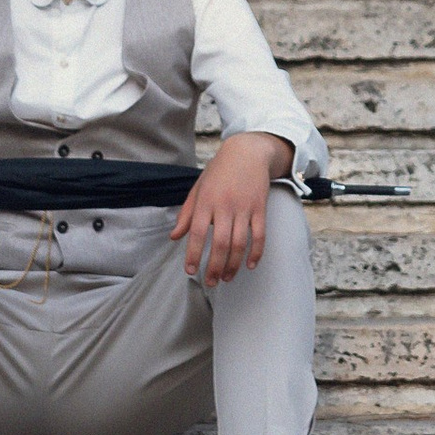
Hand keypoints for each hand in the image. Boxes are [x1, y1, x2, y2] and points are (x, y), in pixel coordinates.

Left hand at [171, 131, 288, 285]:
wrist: (247, 151)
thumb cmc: (219, 171)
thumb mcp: (198, 188)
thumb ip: (186, 214)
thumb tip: (175, 236)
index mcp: (206, 201)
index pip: (198, 233)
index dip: (194, 255)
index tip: (191, 271)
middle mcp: (225, 205)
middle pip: (221, 244)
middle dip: (215, 267)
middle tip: (211, 282)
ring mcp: (244, 207)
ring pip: (240, 243)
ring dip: (234, 265)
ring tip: (227, 278)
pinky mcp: (260, 207)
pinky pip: (259, 235)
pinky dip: (255, 253)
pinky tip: (249, 265)